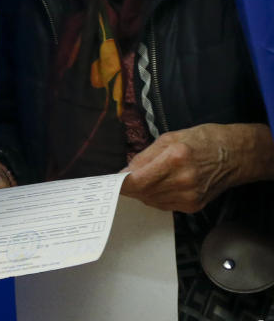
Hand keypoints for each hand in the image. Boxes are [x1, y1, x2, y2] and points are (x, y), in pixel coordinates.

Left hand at [120, 123, 273, 212]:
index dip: (122, 183)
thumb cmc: (201, 140)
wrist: (235, 155)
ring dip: (142, 192)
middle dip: (130, 187)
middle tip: (122, 180)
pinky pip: (164, 205)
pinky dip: (155, 197)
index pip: (139, 179)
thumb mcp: (169, 138)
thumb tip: (125, 173)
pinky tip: (158, 186)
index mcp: (175, 158)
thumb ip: (145, 157)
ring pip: (152, 200)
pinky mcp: (193, 206)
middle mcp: (183, 180)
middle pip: (143, 192)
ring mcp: (190, 196)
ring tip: (141, 181)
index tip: (110, 182)